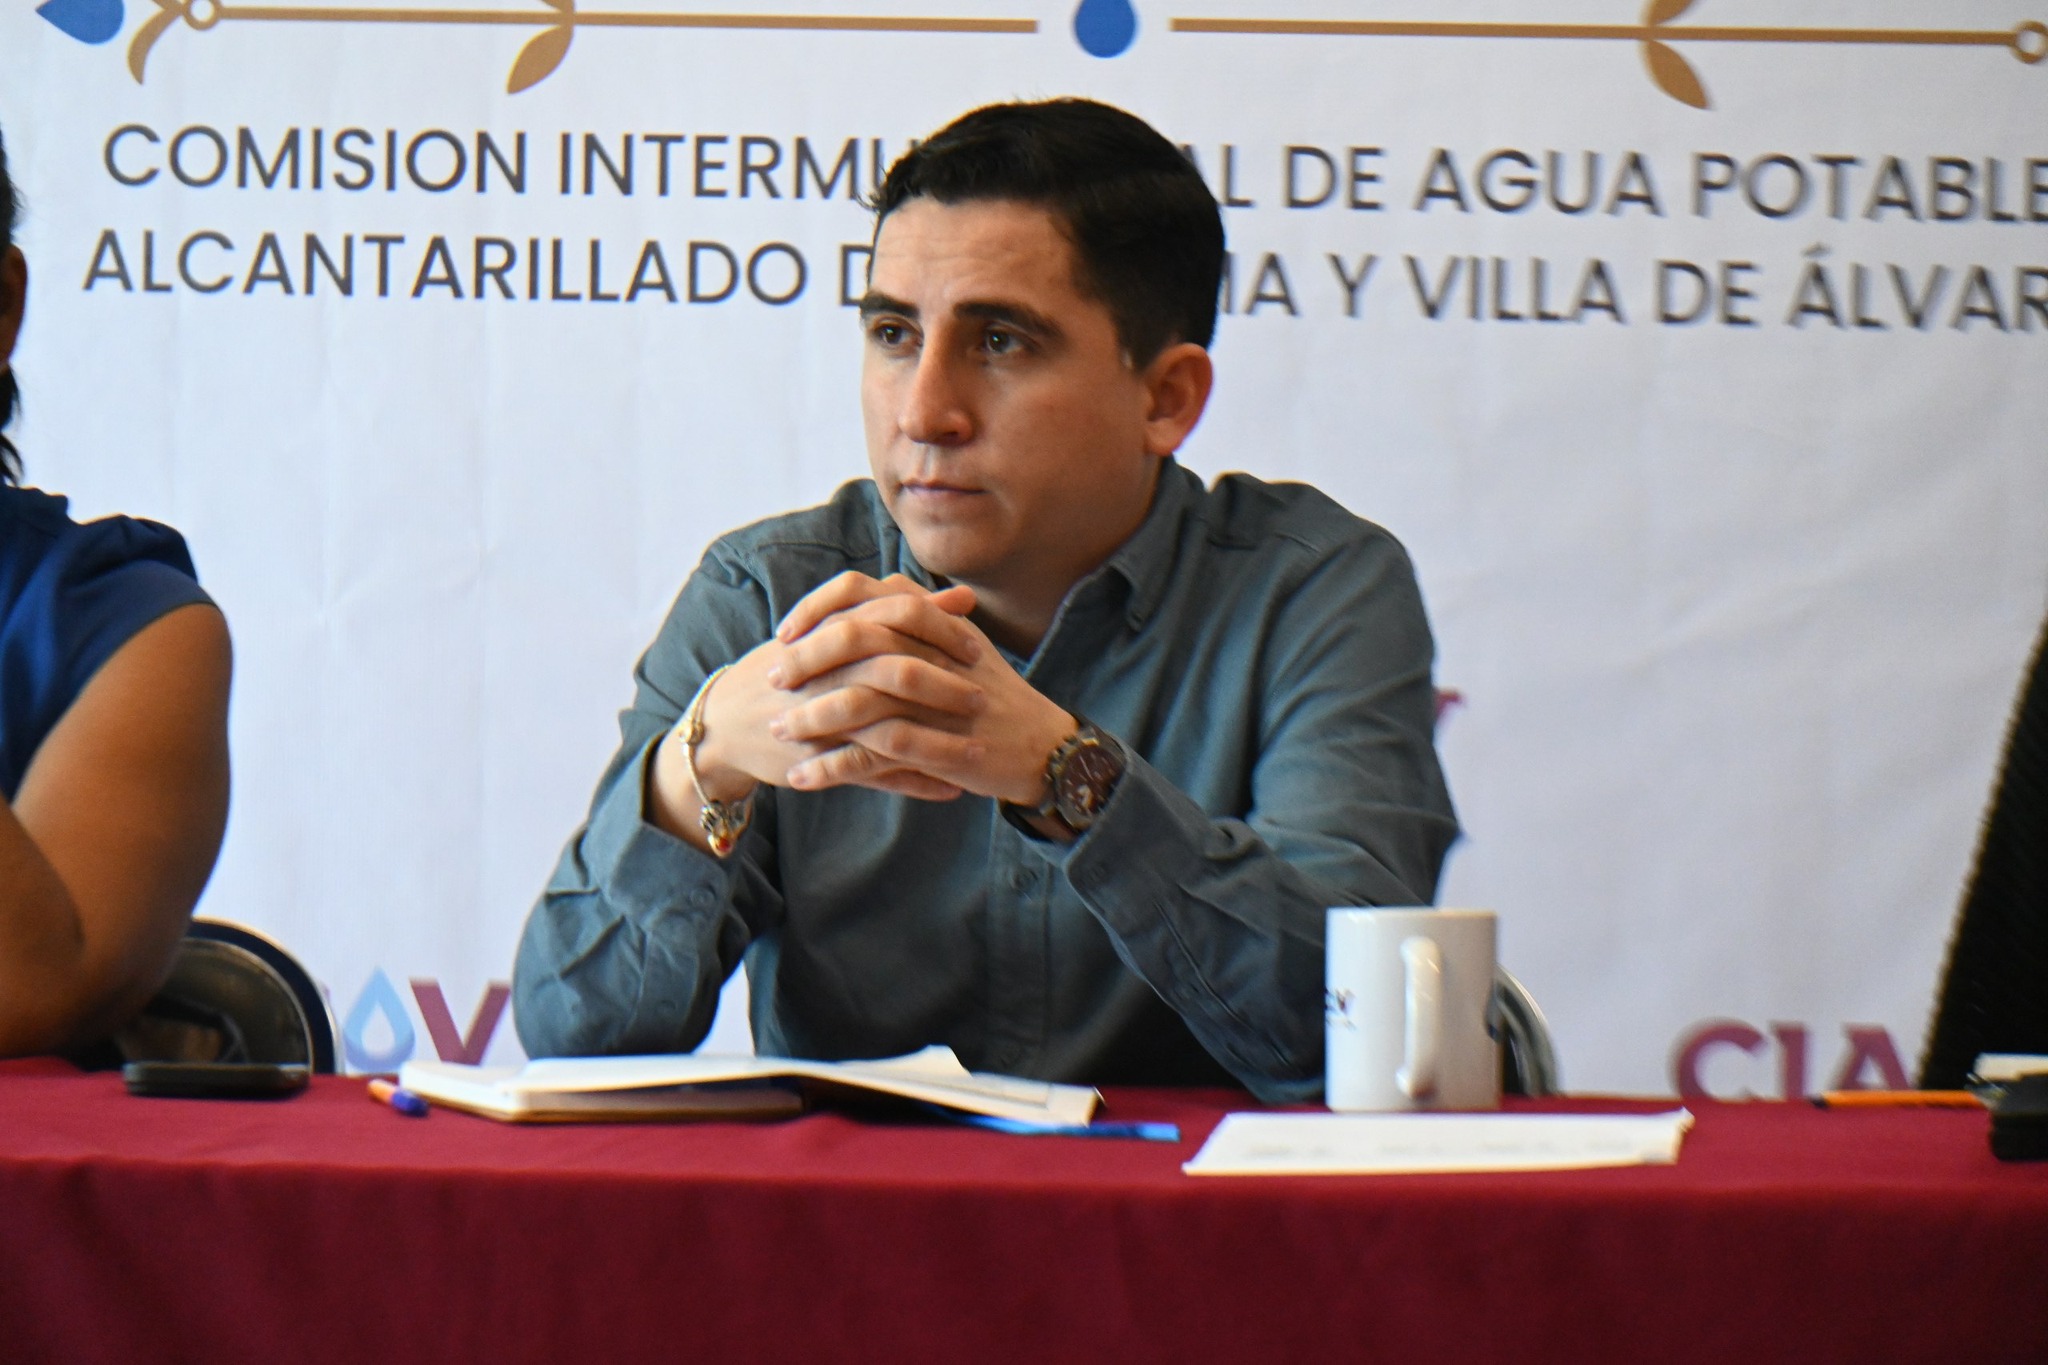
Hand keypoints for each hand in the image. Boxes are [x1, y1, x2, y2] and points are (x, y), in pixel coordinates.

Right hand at [647, 574, 986, 845]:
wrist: (725, 723)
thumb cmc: (793, 669)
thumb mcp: (840, 631)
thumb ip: (903, 612)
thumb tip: (964, 597)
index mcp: (833, 633)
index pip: (895, 621)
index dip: (940, 635)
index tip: (976, 649)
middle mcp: (826, 673)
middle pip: (895, 672)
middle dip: (944, 687)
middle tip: (981, 698)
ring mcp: (821, 719)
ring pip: (888, 729)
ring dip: (938, 743)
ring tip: (980, 752)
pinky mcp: (820, 761)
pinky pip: (874, 774)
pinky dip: (916, 784)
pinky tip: (952, 790)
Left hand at [771, 584, 1076, 807]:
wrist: (1042, 745)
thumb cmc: (998, 695)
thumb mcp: (963, 642)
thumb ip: (922, 613)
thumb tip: (884, 584)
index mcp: (932, 622)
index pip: (860, 593)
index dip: (816, 608)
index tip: (786, 633)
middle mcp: (931, 652)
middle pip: (850, 642)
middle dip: (803, 662)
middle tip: (772, 680)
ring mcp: (933, 702)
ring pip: (855, 701)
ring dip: (809, 719)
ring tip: (779, 733)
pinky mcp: (935, 749)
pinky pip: (870, 757)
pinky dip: (830, 769)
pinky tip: (802, 778)